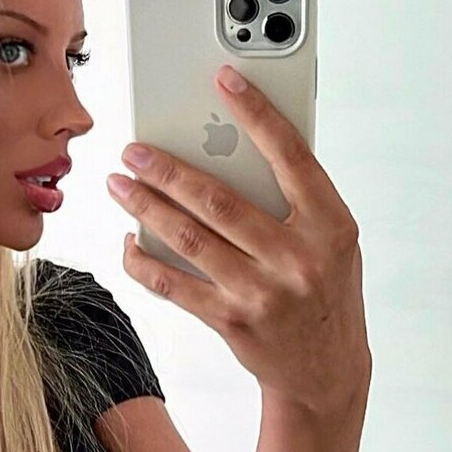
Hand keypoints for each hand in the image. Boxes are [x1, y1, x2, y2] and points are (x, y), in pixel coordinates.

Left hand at [107, 63, 370, 417]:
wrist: (327, 372)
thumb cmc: (327, 294)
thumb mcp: (333, 242)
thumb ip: (297, 201)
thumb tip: (232, 152)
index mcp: (331, 225)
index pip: (290, 155)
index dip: (255, 113)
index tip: (224, 78)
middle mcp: (297, 257)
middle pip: (218, 199)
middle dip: (167, 169)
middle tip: (133, 148)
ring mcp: (262, 292)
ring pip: (188, 238)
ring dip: (145, 207)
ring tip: (119, 185)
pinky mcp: (231, 321)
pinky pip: (173, 285)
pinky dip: (144, 262)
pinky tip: (128, 242)